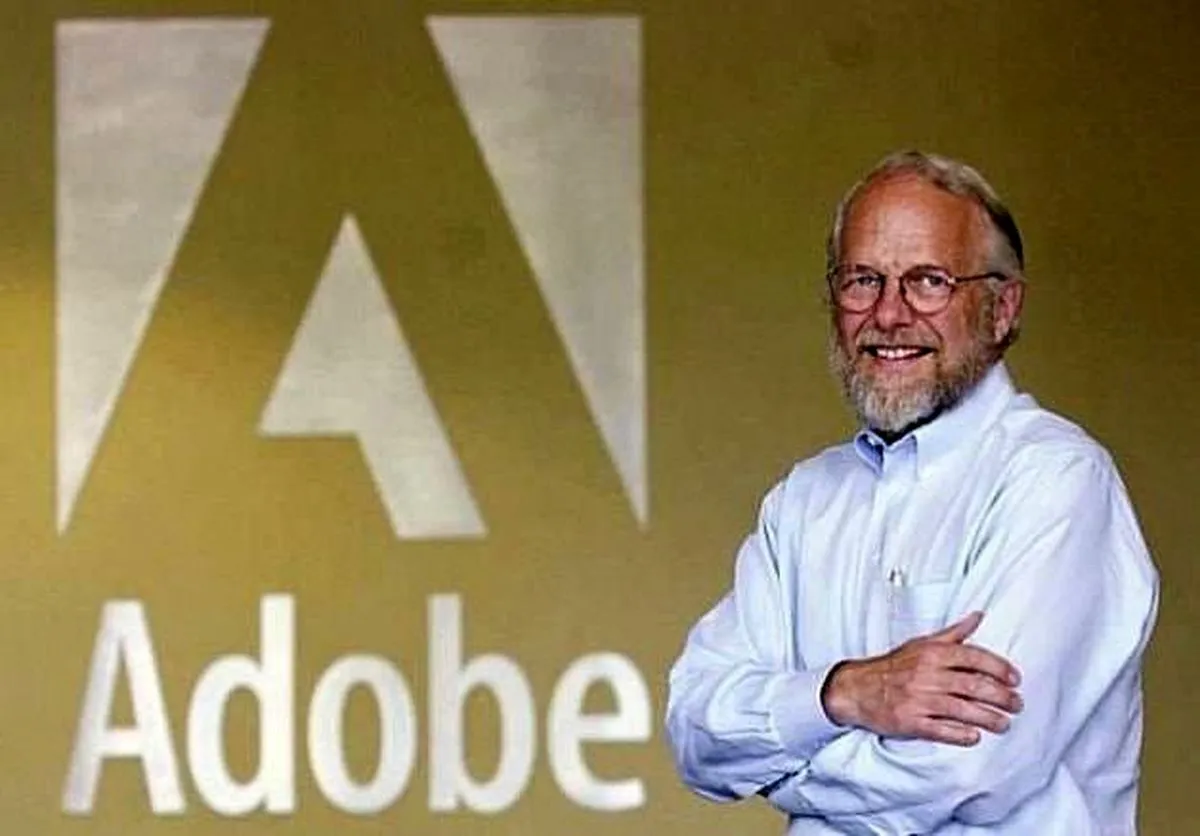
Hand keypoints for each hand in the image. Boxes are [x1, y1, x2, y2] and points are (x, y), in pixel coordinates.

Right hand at [821, 611, 1022, 745]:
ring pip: (963, 710)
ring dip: (989, 719)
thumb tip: (978, 616)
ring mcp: (918, 699)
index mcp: (932, 653)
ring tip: (1004, 724)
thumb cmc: (893, 667)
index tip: (1016, 679)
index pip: (974, 657)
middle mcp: (927, 675)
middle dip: (1001, 697)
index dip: (999, 669)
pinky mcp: (910, 721)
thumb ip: (953, 634)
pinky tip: (974, 736)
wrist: (856, 688)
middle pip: (974, 686)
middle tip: (1017, 705)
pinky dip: (962, 735)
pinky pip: (942, 730)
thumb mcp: (921, 644)